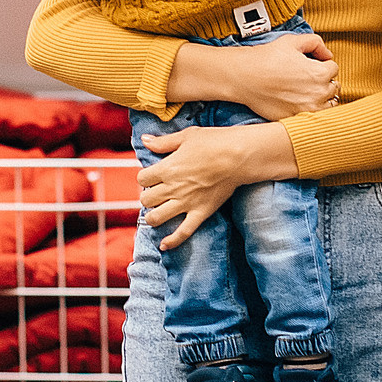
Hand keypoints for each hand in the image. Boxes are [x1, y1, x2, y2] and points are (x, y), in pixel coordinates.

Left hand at [137, 121, 294, 249]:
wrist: (239, 156)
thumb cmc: (214, 142)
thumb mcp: (186, 136)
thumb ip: (163, 142)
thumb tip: (145, 140)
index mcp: (167, 168)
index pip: (142, 179)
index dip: (145, 178)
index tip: (152, 176)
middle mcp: (173, 188)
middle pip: (146, 199)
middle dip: (147, 197)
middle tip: (156, 193)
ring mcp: (186, 203)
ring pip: (157, 218)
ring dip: (152, 217)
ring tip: (156, 213)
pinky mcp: (201, 212)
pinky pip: (183, 232)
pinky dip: (172, 241)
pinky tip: (164, 245)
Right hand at [174, 30, 337, 119]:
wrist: (245, 77)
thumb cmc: (267, 58)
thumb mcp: (292, 41)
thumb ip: (316, 43)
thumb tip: (327, 54)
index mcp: (320, 73)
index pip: (334, 68)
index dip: (322, 64)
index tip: (311, 64)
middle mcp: (318, 94)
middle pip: (333, 87)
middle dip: (324, 81)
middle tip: (308, 77)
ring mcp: (307, 110)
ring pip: (328, 105)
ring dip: (322, 98)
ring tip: (307, 91)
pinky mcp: (296, 119)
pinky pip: (313, 118)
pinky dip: (310, 111)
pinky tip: (299, 102)